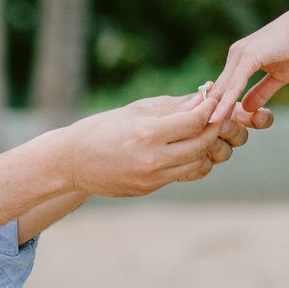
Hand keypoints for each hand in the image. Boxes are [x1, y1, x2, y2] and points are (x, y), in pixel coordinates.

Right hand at [52, 94, 271, 198]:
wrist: (72, 162)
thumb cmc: (101, 129)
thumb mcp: (135, 111)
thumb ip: (171, 107)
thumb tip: (202, 99)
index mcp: (147, 133)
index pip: (195, 121)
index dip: (210, 108)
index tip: (213, 99)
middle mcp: (152, 159)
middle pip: (202, 143)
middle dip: (214, 128)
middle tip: (216, 115)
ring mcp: (152, 178)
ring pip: (198, 163)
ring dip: (205, 147)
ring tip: (202, 133)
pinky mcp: (150, 188)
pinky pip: (181, 174)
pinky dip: (189, 160)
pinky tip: (185, 148)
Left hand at [199, 9, 288, 126]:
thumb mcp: (279, 77)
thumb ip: (261, 91)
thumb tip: (248, 108)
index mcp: (241, 59)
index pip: (224, 87)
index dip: (218, 107)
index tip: (210, 127)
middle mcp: (235, 55)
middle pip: (218, 89)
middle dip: (210, 112)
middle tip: (200, 135)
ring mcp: (240, 55)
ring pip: (223, 88)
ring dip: (213, 110)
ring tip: (202, 131)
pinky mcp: (248, 56)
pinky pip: (234, 84)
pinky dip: (225, 102)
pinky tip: (217, 117)